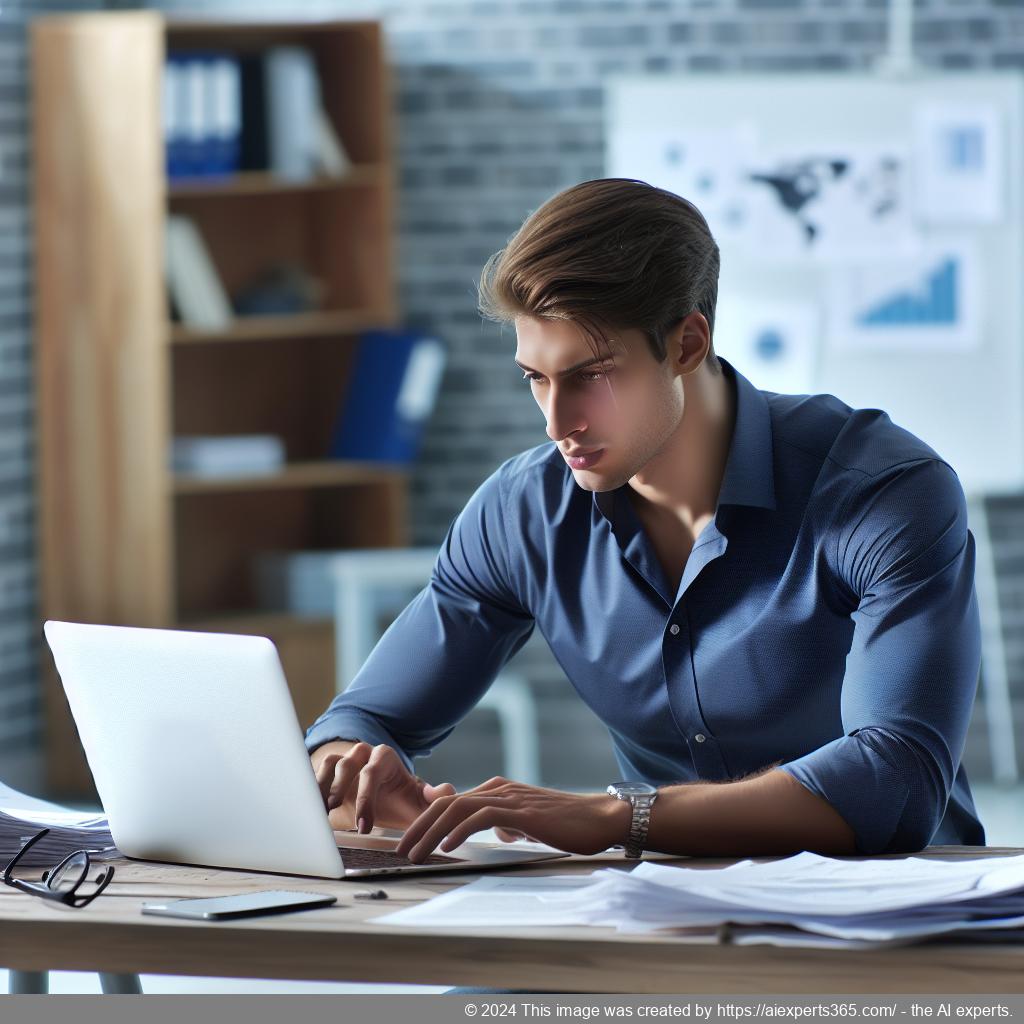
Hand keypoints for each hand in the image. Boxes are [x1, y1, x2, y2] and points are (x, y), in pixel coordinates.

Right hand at [313, 742, 454, 832]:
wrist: (380, 795)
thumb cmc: (398, 797)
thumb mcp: (416, 800)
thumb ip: (432, 798)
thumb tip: (448, 792)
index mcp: (384, 757)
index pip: (372, 773)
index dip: (366, 799)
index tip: (364, 826)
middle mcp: (362, 753)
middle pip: (348, 764)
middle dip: (341, 789)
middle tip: (336, 811)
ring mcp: (343, 759)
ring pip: (329, 764)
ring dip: (322, 786)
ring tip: (320, 810)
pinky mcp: (327, 769)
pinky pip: (314, 772)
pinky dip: (310, 788)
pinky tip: (310, 810)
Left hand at [394, 776, 631, 862]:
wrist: (599, 817)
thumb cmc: (567, 823)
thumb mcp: (528, 821)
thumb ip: (508, 821)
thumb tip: (497, 831)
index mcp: (496, 791)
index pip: (450, 803)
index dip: (424, 821)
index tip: (407, 842)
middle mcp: (498, 789)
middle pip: (446, 803)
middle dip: (418, 826)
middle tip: (399, 850)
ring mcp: (509, 798)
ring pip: (458, 808)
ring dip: (432, 831)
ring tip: (415, 852)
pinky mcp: (521, 811)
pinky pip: (482, 816)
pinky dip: (461, 830)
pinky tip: (449, 846)